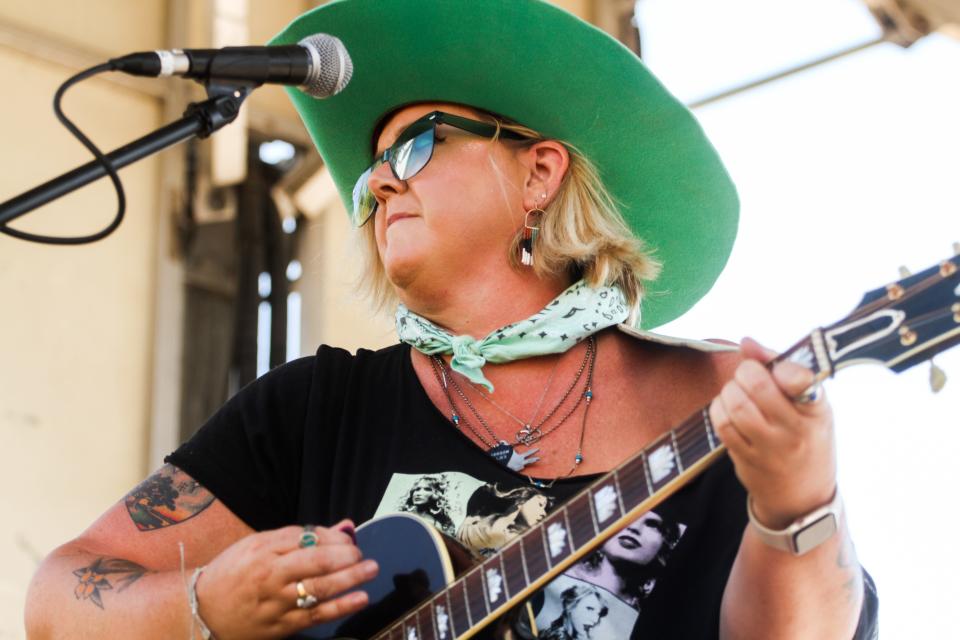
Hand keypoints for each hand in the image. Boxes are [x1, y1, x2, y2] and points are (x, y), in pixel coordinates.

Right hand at [196, 521, 377, 638]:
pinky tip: (361, 599)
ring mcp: (276, 601)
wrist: (201, 611)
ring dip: (351, 578)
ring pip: (320, 587)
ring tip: (371, 570)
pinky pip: (316, 614)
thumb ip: (298, 537)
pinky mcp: (281, 625)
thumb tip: (342, 528)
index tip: (348, 539)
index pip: (306, 537)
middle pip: (316, 561)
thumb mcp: (256, 546)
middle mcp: (270, 574)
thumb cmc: (232, 574)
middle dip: (346, 556)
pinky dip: (341, 607)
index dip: (332, 538)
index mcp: (263, 548)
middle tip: (362, 554)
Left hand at [709, 338, 836, 529]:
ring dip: (730, 391)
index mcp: (816, 410)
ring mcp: (769, 448)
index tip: (779, 370)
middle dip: (745, 372)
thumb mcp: (808, 404)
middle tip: (748, 375)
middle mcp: (795, 430)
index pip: (800, 380)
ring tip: (738, 392)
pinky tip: (728, 409)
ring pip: (736, 405)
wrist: (802, 497)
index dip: (781, 367)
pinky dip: (719, 409)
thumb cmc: (805, 437)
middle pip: (757, 386)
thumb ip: (778, 367)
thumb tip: (746, 341)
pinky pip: (722, 425)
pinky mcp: (746, 460)